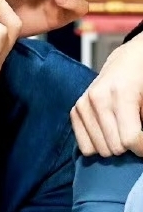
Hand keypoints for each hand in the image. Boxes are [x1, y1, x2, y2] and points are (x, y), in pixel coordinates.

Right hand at [71, 31, 142, 156]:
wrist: (129, 62)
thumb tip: (139, 144)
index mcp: (120, 93)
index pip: (130, 139)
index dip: (142, 147)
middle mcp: (97, 99)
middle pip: (114, 147)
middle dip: (129, 146)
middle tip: (135, 131)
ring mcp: (83, 105)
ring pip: (100, 150)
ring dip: (114, 146)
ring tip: (122, 130)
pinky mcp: (75, 111)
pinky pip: (85, 147)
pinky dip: (99, 145)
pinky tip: (108, 133)